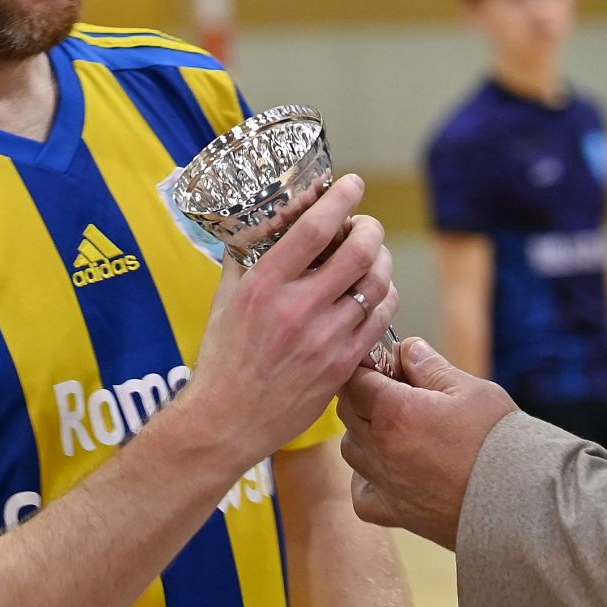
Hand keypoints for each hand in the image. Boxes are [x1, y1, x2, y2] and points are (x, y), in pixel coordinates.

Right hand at [186, 175, 398, 467]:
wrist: (228, 421)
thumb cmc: (222, 359)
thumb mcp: (224, 300)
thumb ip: (246, 259)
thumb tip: (265, 223)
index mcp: (264, 286)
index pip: (315, 228)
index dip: (340, 199)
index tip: (353, 184)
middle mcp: (299, 308)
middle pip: (358, 251)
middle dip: (370, 228)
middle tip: (365, 224)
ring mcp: (326, 338)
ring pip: (377, 284)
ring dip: (382, 261)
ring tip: (373, 256)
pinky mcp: (343, 364)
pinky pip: (380, 319)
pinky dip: (384, 297)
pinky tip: (376, 292)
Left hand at [337, 337, 515, 548]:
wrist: (521, 501)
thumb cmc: (499, 441)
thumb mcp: (470, 389)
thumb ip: (430, 366)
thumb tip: (406, 349)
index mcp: (395, 413)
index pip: (355, 381)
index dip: (367, 368)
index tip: (384, 365)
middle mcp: (381, 449)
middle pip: (348, 413)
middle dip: (365, 396)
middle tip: (397, 392)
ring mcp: (385, 484)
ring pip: (351, 450)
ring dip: (364, 434)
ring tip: (397, 430)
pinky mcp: (396, 513)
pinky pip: (361, 494)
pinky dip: (366, 480)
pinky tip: (389, 470)